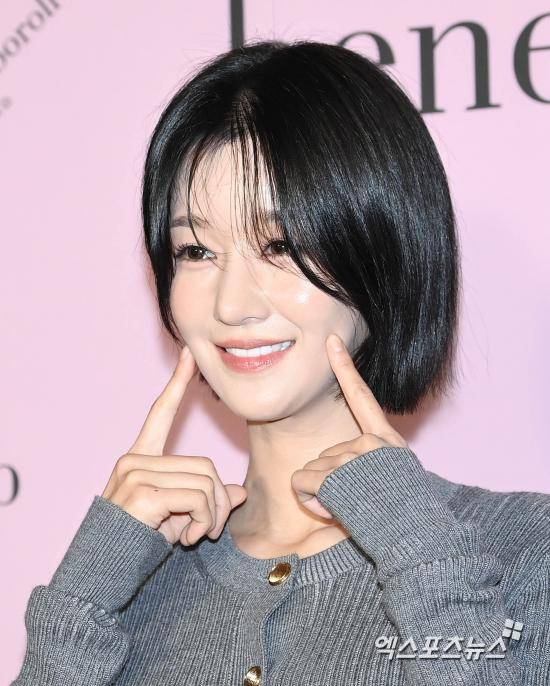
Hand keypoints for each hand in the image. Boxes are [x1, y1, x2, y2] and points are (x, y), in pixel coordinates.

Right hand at [101, 346, 246, 545]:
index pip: (161, 413)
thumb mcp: (177, 517)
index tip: (188, 354)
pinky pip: (198, 497)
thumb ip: (205, 500)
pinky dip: (205, 521)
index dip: (177, 383)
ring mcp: (137, 472)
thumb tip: (238, 493)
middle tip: (210, 529)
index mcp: (140, 458)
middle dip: (218, 502)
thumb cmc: (138, 543)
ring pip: (206, 481)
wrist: (101, 574)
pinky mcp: (143, 491)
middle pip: (206, 466)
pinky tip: (188, 538)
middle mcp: (135, 459)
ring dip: (213, 515)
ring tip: (198, 535)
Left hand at [291, 333, 407, 518]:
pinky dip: (310, 500)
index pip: (362, 397)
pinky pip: (303, 483)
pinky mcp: (336, 474)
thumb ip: (371, 465)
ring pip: (312, 471)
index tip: (332, 342)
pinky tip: (334, 511)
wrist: (419, 540)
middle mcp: (371, 442)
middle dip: (330, 481)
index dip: (345, 367)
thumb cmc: (407, 518)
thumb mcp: (397, 479)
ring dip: (322, 494)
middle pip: (325, 454)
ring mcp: (353, 456)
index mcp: (387, 440)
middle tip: (358, 502)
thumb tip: (342, 471)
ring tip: (354, 510)